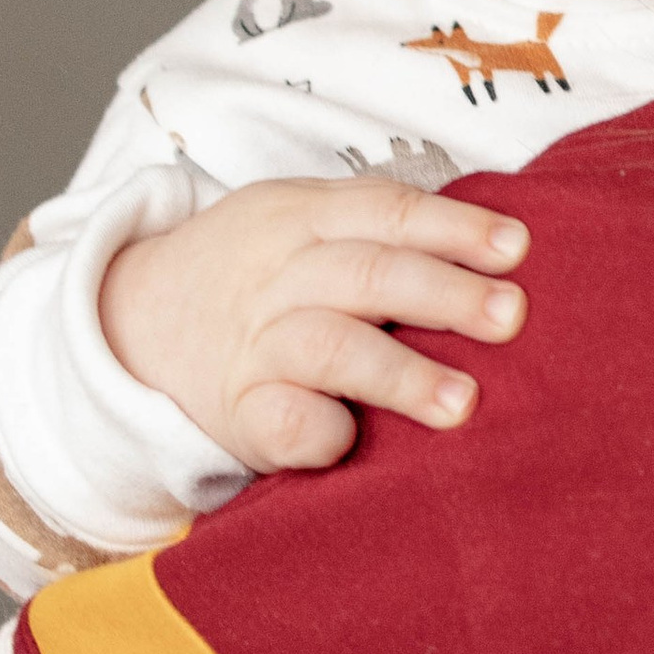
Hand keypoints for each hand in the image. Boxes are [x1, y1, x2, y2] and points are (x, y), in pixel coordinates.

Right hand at [99, 174, 527, 468]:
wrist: (135, 318)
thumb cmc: (265, 273)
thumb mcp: (305, 222)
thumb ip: (384, 229)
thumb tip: (514, 251)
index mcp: (305, 217)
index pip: (386, 212)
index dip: (453, 228)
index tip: (518, 247)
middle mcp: (282, 276)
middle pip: (367, 275)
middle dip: (445, 295)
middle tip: (511, 317)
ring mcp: (258, 345)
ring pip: (330, 348)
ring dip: (399, 375)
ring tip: (463, 403)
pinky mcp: (240, 411)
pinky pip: (281, 422)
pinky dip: (318, 431)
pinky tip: (355, 441)